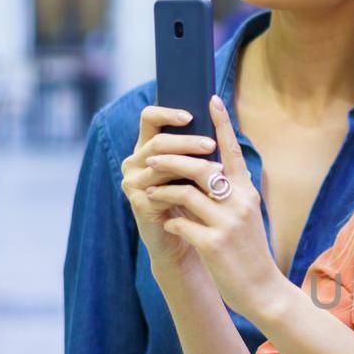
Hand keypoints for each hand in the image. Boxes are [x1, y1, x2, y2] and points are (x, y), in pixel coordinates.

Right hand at [119, 104, 217, 275]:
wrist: (185, 241)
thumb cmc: (194, 202)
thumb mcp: (198, 171)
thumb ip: (200, 149)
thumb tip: (221, 119)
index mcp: (147, 147)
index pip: (149, 118)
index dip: (167, 112)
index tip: (191, 114)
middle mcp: (134, 161)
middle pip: (159, 141)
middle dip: (187, 142)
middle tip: (211, 145)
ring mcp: (132, 182)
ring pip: (160, 164)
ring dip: (191, 165)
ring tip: (216, 170)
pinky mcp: (138, 203)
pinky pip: (161, 190)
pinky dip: (185, 189)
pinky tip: (203, 192)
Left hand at [144, 96, 287, 316]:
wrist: (262, 291)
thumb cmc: (248, 253)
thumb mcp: (245, 217)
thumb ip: (228, 195)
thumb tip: (205, 172)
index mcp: (247, 193)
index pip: (233, 151)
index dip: (222, 124)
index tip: (212, 98)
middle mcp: (240, 203)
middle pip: (201, 167)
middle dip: (172, 159)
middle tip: (151, 157)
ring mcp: (227, 223)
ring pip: (186, 192)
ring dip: (164, 189)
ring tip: (151, 190)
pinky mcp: (213, 244)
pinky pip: (181, 223)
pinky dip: (170, 222)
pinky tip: (167, 226)